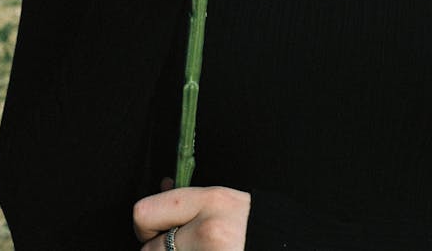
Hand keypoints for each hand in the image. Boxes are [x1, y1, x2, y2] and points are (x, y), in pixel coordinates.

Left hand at [134, 185, 250, 249]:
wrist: (287, 246)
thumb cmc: (256, 227)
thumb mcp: (225, 202)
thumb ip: (189, 199)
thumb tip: (161, 186)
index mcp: (212, 202)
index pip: (144, 213)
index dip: (146, 226)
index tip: (155, 231)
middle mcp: (208, 232)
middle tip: (183, 247)